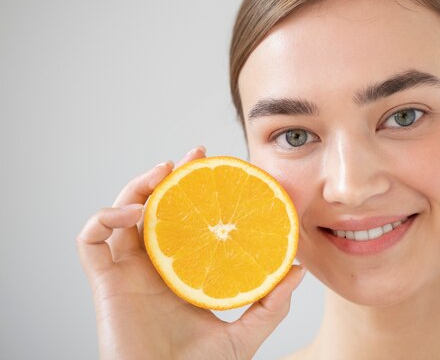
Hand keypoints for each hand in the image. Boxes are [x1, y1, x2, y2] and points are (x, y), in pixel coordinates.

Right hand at [77, 146, 305, 359]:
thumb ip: (271, 305)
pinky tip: (133, 212)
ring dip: (137, 187)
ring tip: (164, 172)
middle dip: (167, 176)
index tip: (217, 168)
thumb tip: (298, 270)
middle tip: (194, 155)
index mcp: (181, 271)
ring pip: (118, 214)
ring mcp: (126, 272)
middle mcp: (152, 267)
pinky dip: (104, 217)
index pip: (184, 220)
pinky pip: (89, 240)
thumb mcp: (245, 334)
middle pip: (151, 208)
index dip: (196, 192)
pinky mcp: (104, 283)